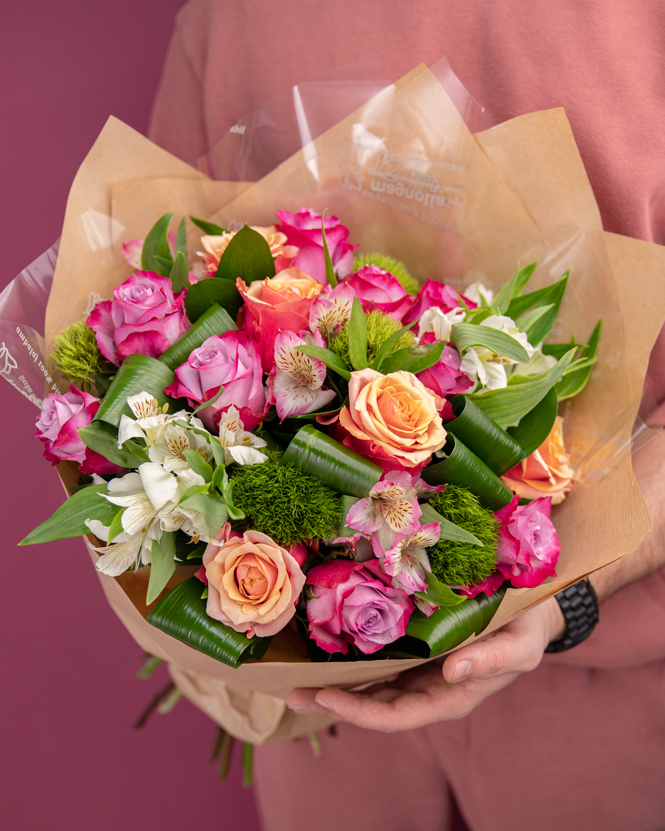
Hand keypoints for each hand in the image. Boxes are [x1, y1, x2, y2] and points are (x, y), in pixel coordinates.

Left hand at [287, 598, 564, 731]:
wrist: (532, 610)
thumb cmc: (527, 630)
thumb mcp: (519, 646)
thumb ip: (490, 660)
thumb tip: (453, 673)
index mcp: (450, 697)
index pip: (398, 715)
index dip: (360, 711)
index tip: (326, 696)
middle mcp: (428, 687)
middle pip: (374, 704)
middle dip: (333, 701)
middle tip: (292, 689)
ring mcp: (419, 669)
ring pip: (371, 684)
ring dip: (335, 683)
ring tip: (297, 675)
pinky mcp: (416, 646)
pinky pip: (379, 658)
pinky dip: (353, 659)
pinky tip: (327, 649)